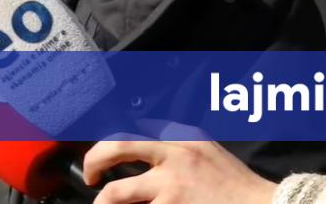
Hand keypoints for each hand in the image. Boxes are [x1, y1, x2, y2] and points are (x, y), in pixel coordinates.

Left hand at [82, 120, 276, 203]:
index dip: (110, 144)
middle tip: (90, 176)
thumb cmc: (235, 185)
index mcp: (182, 136)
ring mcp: (171, 186)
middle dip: (93, 161)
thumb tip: (142, 150)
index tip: (104, 156)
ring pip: (117, 193)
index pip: (133, 129)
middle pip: (116, 147)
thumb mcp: (206, 149)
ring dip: (103, 202)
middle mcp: (174, 155)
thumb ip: (176, 146)